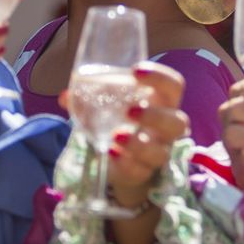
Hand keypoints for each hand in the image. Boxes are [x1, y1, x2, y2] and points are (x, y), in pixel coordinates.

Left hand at [61, 62, 188, 210]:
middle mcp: (166, 128)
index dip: (160, 77)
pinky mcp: (143, 172)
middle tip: (130, 111)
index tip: (136, 71)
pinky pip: (140, 170)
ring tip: (116, 135)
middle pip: (178, 122)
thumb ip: (89, 98)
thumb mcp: (107, 105)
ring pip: (161, 152)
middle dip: (155, 116)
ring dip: (139, 143)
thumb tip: (65, 96)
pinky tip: (111, 152)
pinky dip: (126, 162)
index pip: (174, 85)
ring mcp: (158, 152)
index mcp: (162, 102)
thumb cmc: (118, 120)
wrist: (116, 156)